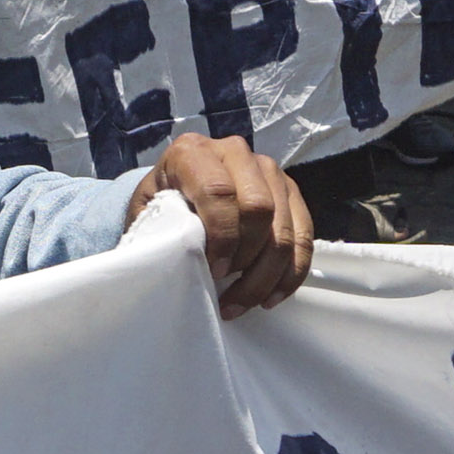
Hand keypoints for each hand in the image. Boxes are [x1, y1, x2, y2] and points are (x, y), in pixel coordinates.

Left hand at [126, 132, 314, 314]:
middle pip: (259, 208)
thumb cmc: (161, 206)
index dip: (221, 237)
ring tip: (241, 301)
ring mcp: (268, 170)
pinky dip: (290, 273)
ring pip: (284, 229)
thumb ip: (165, 229)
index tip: (214, 269)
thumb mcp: (149, 213)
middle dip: (245, 257)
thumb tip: (184, 261)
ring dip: (266, 275)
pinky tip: (270, 296)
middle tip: (225, 284)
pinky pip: (304, 238)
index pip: (219, 191)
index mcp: (193, 152)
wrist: (177, 191)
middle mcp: (235, 153)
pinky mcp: (289, 192)